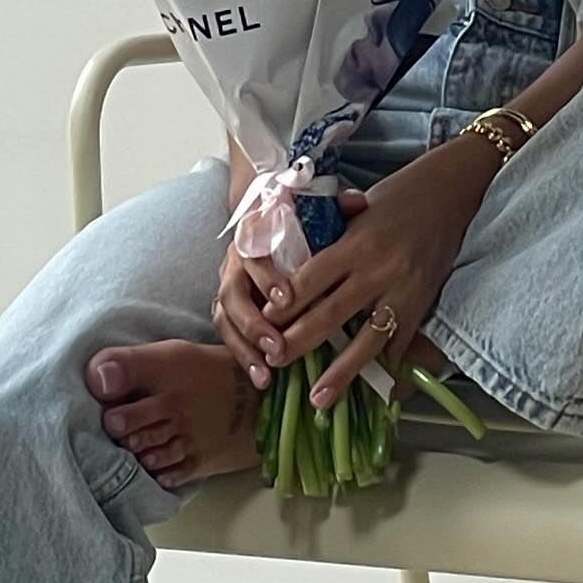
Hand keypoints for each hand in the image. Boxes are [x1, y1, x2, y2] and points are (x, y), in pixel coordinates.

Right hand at [211, 187, 371, 386]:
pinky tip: (262, 380)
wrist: (269, 216)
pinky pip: (228, 336)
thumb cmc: (301, 218)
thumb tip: (357, 202)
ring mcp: (228, 285)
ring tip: (267, 372)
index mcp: (254, 233)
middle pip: (232, 292)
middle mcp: (235, 261)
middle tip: (277, 346)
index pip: (252, 253)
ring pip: (225, 318)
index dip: (266, 277)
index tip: (286, 297)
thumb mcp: (319, 209)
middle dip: (253, 323)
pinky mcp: (228, 310)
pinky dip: (243, 358)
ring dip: (245, 347)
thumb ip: (336, 206)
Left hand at [260, 141, 491, 407]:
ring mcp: (402, 290)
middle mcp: (377, 269)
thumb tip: (293, 268)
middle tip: (273, 364)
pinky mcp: (422, 304)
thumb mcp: (357, 209)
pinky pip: (399, 342)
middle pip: (331, 313)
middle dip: (299, 342)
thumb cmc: (396, 196)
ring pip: (366, 339)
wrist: (449, 192)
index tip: (263, 324)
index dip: (285, 304)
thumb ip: (330, 238)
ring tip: (318, 399)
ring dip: (340, 373)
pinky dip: (384, 367)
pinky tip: (370, 391)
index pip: (311, 278)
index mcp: (356, 241)